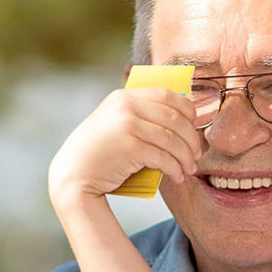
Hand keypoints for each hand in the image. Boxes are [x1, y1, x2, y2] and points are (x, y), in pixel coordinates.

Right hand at [48, 84, 201, 212]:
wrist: (74, 175)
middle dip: (192, 139)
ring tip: (190, 169)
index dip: (187, 110)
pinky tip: (178, 176)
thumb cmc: (99, 154)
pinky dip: (175, 169)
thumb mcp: (114, 124)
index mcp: (124, 96)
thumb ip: (137, 116)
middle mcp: (126, 106)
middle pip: (175, 118)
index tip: (195, 127)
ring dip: (187, 157)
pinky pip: (164, 157)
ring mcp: (128, 125)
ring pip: (172, 140)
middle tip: (197, 154)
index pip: (167, 95)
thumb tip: (178, 119)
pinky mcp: (130, 147)